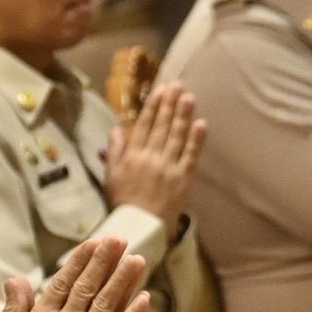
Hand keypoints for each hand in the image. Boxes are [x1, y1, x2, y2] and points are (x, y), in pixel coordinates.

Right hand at [0, 236, 150, 311]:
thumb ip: (14, 307)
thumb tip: (15, 279)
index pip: (64, 281)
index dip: (81, 260)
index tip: (94, 243)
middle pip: (88, 287)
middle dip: (104, 261)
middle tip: (119, 240)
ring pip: (106, 304)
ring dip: (122, 280)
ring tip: (136, 259)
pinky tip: (144, 297)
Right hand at [103, 81, 206, 240]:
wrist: (140, 226)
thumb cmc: (123, 202)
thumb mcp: (111, 175)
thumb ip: (114, 150)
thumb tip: (117, 128)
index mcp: (133, 155)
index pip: (144, 125)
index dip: (153, 106)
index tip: (160, 90)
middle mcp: (151, 157)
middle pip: (162, 126)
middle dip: (170, 104)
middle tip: (177, 85)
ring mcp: (169, 167)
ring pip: (177, 136)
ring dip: (183, 115)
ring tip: (189, 97)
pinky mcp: (183, 178)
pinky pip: (191, 155)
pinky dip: (196, 139)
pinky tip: (201, 124)